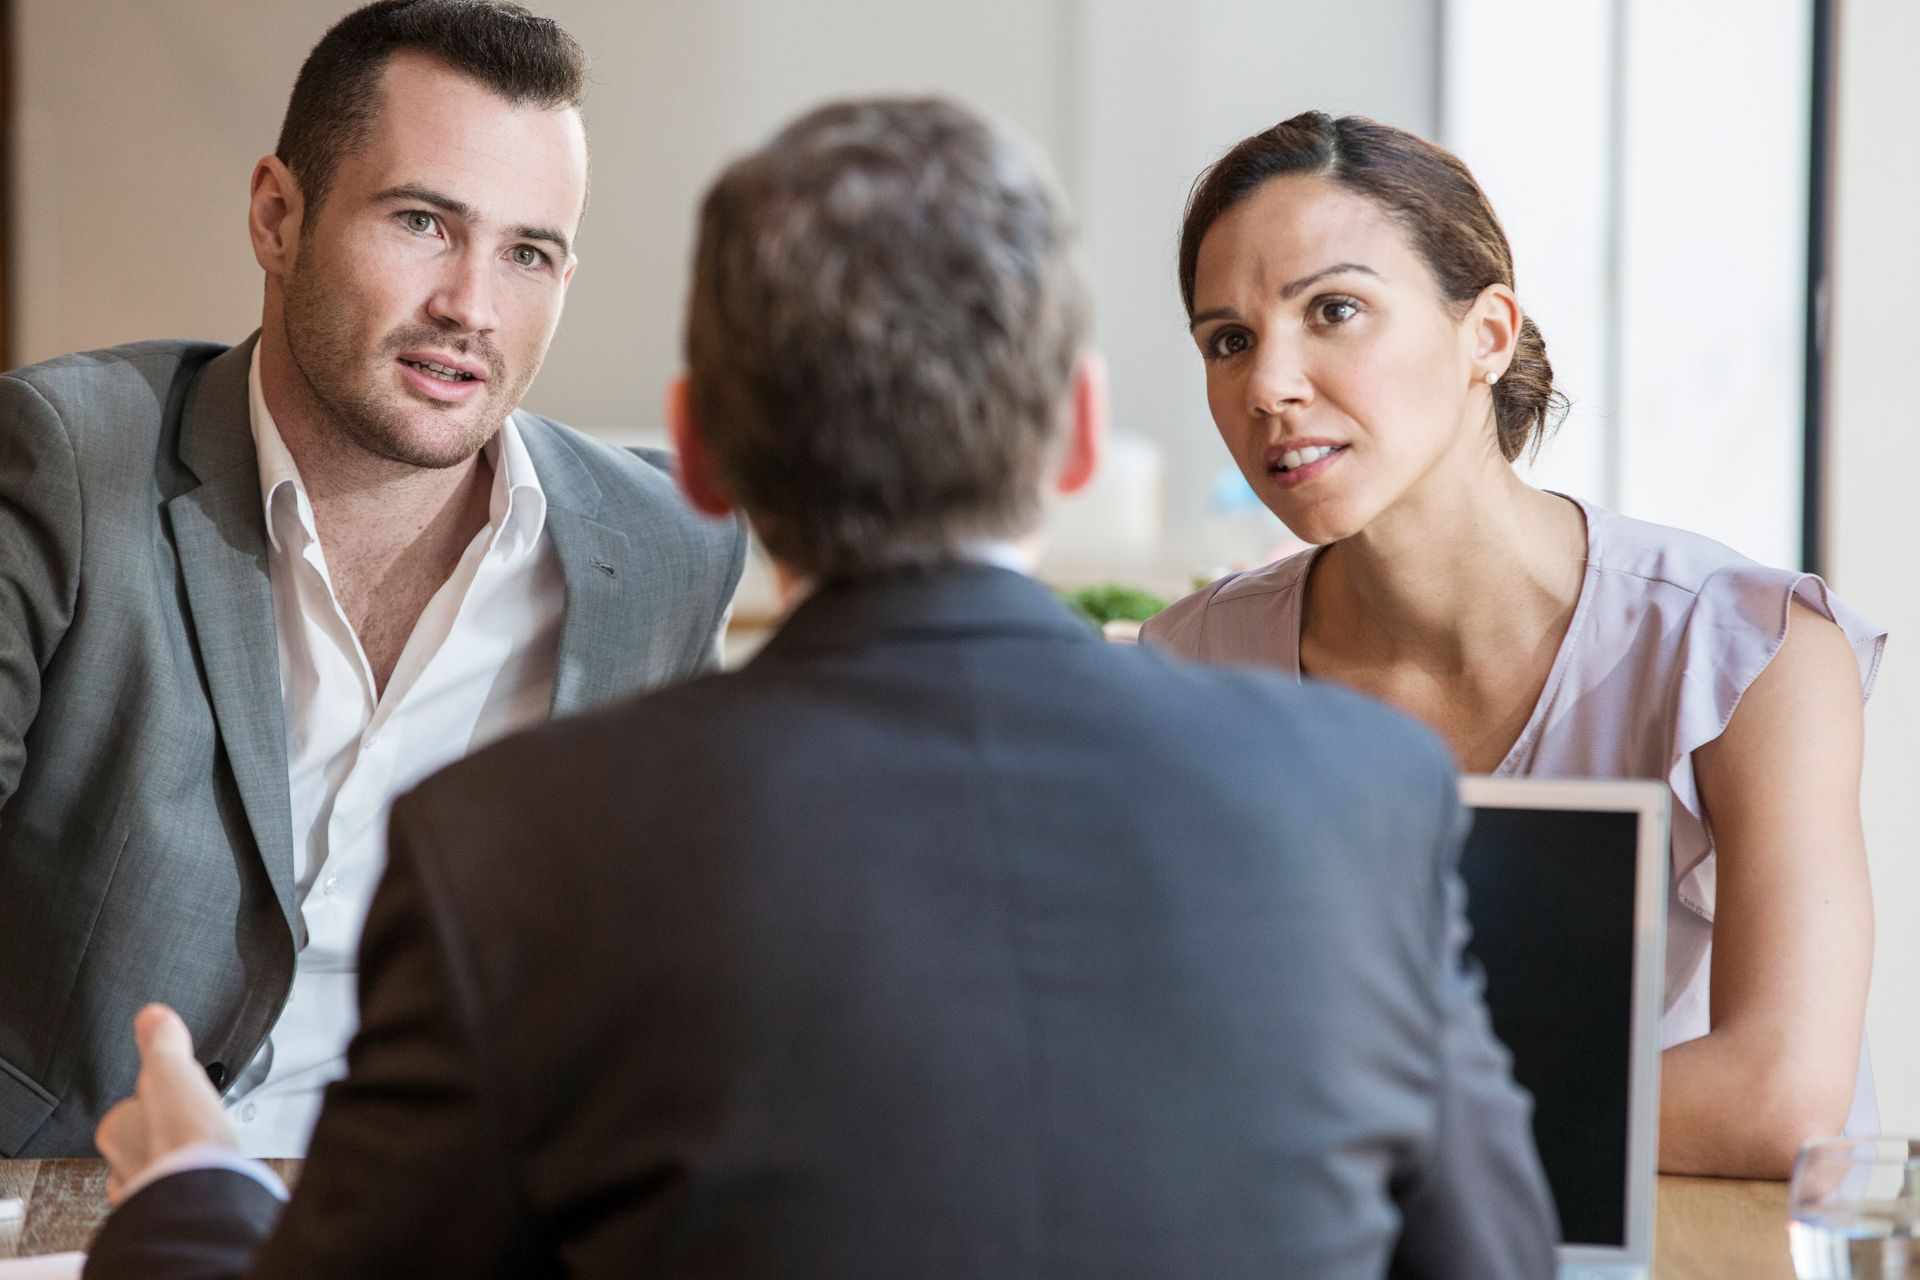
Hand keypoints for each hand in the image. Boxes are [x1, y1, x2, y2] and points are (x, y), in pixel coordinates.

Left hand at [94, 1004, 238, 1205]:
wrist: (202, 1197)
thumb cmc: (181, 1139)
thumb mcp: (171, 1073)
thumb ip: (161, 1044)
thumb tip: (151, 1015)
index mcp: (117, 1129)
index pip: (132, 1106)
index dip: (157, 1098)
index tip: (177, 1096)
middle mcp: (121, 1165)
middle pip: (143, 1141)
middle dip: (164, 1136)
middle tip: (193, 1126)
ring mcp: (145, 1193)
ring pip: (157, 1171)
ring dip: (176, 1165)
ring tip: (203, 1155)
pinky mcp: (170, 1212)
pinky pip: (177, 1194)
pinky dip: (190, 1187)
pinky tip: (207, 1179)